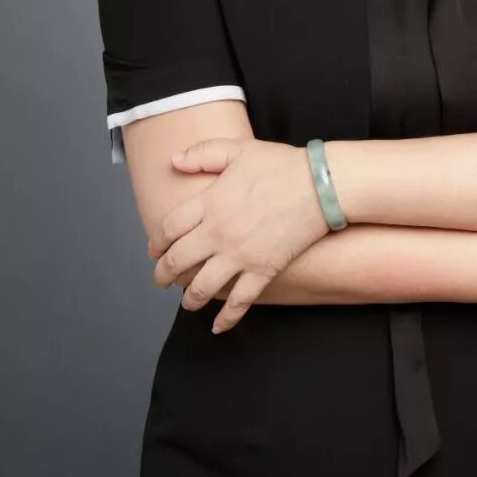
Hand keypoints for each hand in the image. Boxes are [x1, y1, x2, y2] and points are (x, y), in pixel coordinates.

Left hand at [146, 137, 329, 331]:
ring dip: (189, 299)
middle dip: (164, 275)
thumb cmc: (282, 165)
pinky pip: (239, 301)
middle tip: (161, 280)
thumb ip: (203, 154)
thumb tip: (174, 160)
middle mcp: (218, 232)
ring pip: (202, 287)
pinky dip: (226, 318)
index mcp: (210, 203)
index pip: (168, 228)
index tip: (155, 250)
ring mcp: (239, 255)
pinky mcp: (262, 271)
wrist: (321, 184)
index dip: (156, 242)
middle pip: (177, 261)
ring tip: (186, 303)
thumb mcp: (238, 150)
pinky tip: (218, 326)